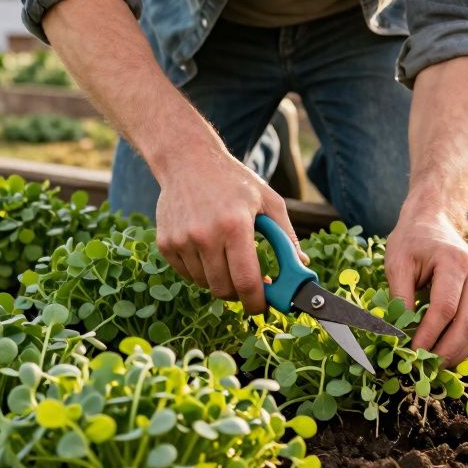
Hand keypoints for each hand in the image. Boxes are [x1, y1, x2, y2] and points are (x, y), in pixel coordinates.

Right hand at [153, 142, 302, 314]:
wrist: (187, 160)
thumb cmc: (233, 180)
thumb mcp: (267, 200)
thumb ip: (286, 236)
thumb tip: (302, 265)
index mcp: (235, 225)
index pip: (246, 281)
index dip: (257, 302)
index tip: (263, 307)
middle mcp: (205, 235)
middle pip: (224, 289)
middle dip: (240, 294)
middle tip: (248, 283)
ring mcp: (182, 241)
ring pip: (205, 284)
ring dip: (219, 280)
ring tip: (226, 256)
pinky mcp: (166, 244)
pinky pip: (187, 274)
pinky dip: (200, 271)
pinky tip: (206, 249)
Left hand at [385, 203, 467, 364]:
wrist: (434, 222)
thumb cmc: (411, 241)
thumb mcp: (396, 263)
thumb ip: (399, 297)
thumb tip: (399, 335)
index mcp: (454, 262)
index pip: (445, 308)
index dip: (429, 335)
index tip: (412, 353)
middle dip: (447, 351)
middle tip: (425, 368)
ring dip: (458, 353)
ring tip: (434, 366)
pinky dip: (464, 345)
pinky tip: (444, 353)